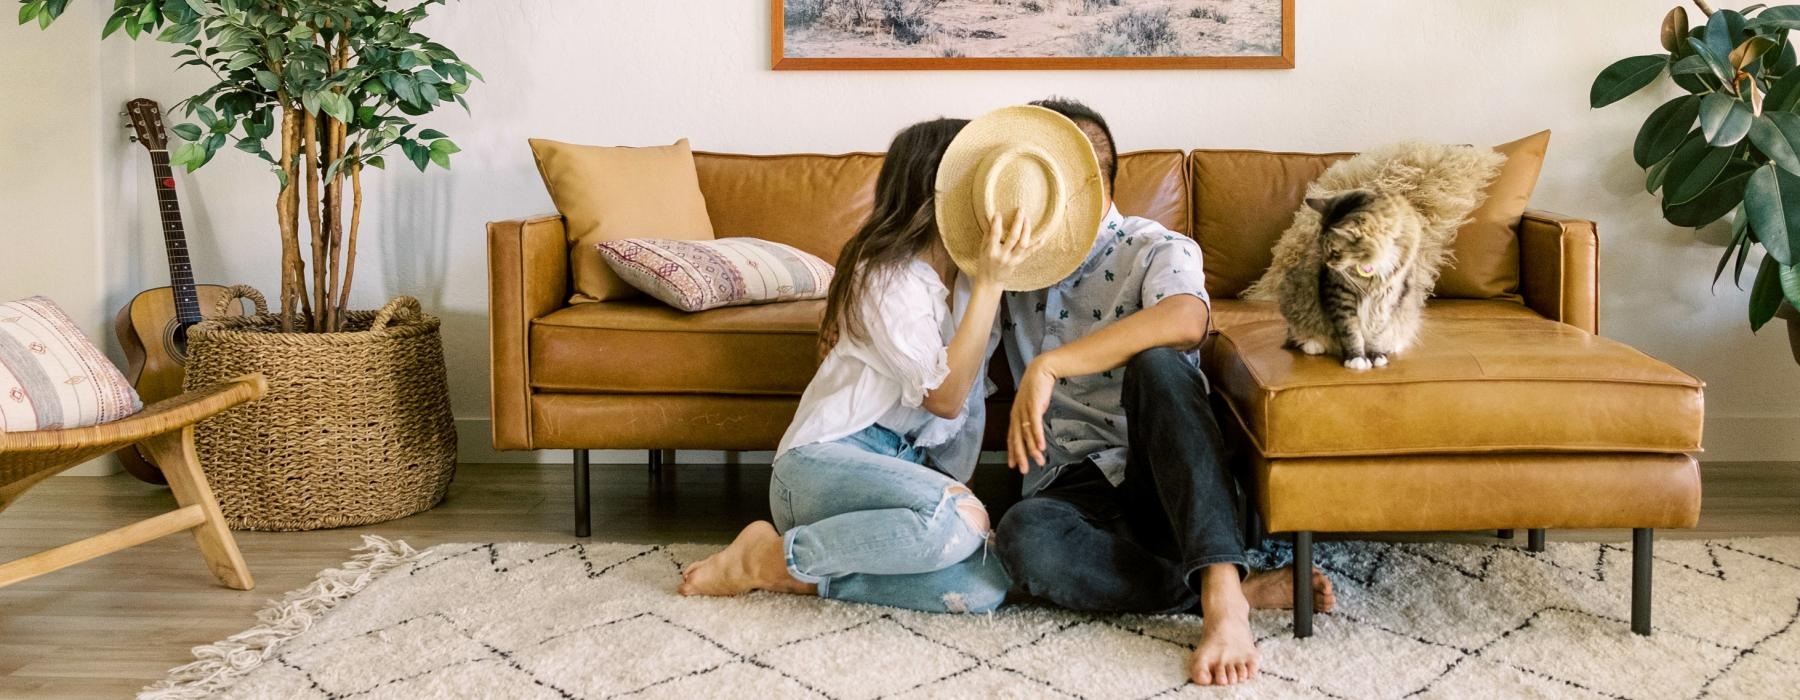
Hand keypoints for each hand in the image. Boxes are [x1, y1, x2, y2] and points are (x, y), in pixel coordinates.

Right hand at [975, 209, 1041, 290]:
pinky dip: (1037, 245)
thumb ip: (987, 232)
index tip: (998, 213)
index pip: (995, 234)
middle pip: (1013, 237)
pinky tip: (1043, 238)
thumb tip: (987, 215)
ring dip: (1026, 230)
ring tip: (1027, 219)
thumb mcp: (983, 248)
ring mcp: (1012, 260)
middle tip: (1020, 210)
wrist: (990, 281)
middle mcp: (1003, 255)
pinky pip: (1030, 253)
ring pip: (1023, 244)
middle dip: (1018, 222)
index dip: (997, 222)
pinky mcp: (1019, 262)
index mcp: (991, 251)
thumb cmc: (985, 262)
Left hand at [1007, 358, 1054, 472]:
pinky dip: (1037, 437)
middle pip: (1017, 439)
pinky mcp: (1033, 406)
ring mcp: (1024, 411)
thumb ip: (1030, 419)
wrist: (1040, 371)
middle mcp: (1017, 415)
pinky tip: (1041, 447)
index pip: (1011, 437)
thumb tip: (1033, 431)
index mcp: (1015, 415)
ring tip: (1038, 461)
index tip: (1012, 465)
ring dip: (1032, 450)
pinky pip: (1035, 425)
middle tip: (1023, 470)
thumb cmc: (1036, 389)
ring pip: (1027, 435)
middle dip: (1020, 456)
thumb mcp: (1031, 406)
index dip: (1012, 452)